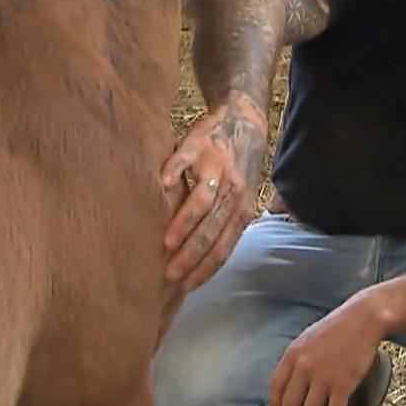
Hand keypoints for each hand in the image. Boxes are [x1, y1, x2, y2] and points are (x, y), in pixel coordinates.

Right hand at [158, 95, 265, 290]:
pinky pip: (185, 160)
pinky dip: (175, 172)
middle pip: (212, 229)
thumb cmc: (238, 168)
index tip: (186, 286)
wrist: (243, 119)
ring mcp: (216, 167)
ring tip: (166, 243)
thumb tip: (206, 260)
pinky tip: (162, 186)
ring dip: (185, 224)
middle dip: (191, 255)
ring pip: (203, 201)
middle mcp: (233, 190)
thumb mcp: (243, 197)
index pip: (224, 246)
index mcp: (242, 208)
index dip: (205, 268)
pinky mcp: (199, 145)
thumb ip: (228, 222)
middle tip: (171, 273)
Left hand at [269, 297, 387, 405]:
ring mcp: (323, 378)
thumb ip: (298, 358)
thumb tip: (292, 379)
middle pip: (291, 403)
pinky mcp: (343, 384)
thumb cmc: (336, 327)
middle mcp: (304, 368)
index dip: (275, 403)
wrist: (362, 320)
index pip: (276, 386)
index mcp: (292, 355)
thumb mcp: (308, 338)